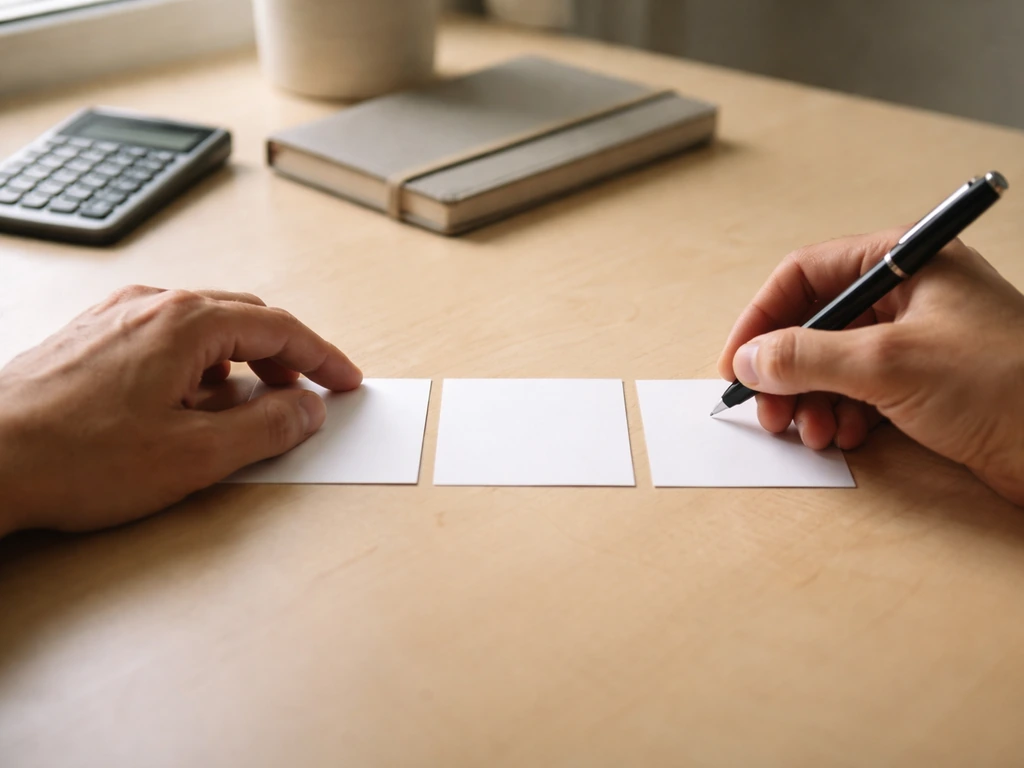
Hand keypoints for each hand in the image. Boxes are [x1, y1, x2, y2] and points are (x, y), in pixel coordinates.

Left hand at [0, 286, 361, 534]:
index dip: (323, 357)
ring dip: (240, 361)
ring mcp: (116, 317)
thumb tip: (307, 409)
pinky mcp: (92, 337)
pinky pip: (166, 337)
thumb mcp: (195, 456)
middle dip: (285, 356)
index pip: (280, 329)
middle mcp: (152, 304)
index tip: (345, 381)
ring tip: (245, 409)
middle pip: (245, 318)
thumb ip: (267, 429)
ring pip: (204, 326)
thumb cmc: (75, 458)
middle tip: (307, 394)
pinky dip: (199, 364)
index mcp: (186, 322)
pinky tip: (189, 404)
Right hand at [718, 229, 1023, 505]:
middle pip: (814, 323)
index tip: (737, 361)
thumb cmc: (1006, 383)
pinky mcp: (924, 384)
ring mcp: (915, 341)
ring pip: (832, 363)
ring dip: (811, 400)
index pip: (805, 275)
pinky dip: (841, 415)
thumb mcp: (889, 363)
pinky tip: (844, 437)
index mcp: (903, 263)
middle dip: (786, 370)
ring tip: (812, 432)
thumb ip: (808, 356)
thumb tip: (751, 358)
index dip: (762, 318)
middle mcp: (907, 296)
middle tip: (770, 409)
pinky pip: (858, 392)